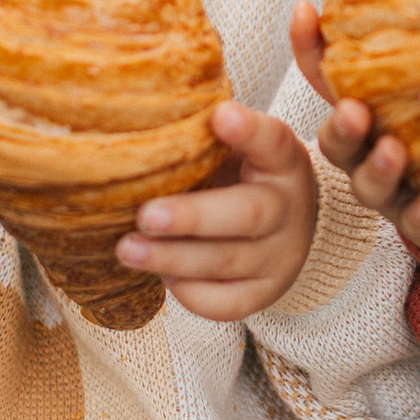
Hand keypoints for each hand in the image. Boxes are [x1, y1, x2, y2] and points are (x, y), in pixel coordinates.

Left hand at [115, 101, 318, 321]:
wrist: (292, 226)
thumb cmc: (247, 177)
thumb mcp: (242, 150)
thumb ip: (207, 138)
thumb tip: (144, 118)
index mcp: (284, 163)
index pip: (274, 142)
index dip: (249, 131)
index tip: (220, 115)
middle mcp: (288, 210)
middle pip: (245, 215)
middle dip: (192, 218)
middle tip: (146, 215)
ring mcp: (280, 257)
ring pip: (227, 262)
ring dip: (173, 258)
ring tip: (127, 250)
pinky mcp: (265, 294)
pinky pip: (226, 303)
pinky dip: (189, 293)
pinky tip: (161, 275)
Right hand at [289, 0, 419, 258]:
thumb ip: (417, 38)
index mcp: (359, 111)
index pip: (325, 76)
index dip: (309, 47)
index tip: (304, 10)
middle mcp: (363, 149)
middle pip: (336, 137)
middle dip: (340, 123)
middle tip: (354, 107)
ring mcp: (388, 188)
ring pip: (368, 182)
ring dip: (379, 166)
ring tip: (396, 149)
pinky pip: (415, 221)